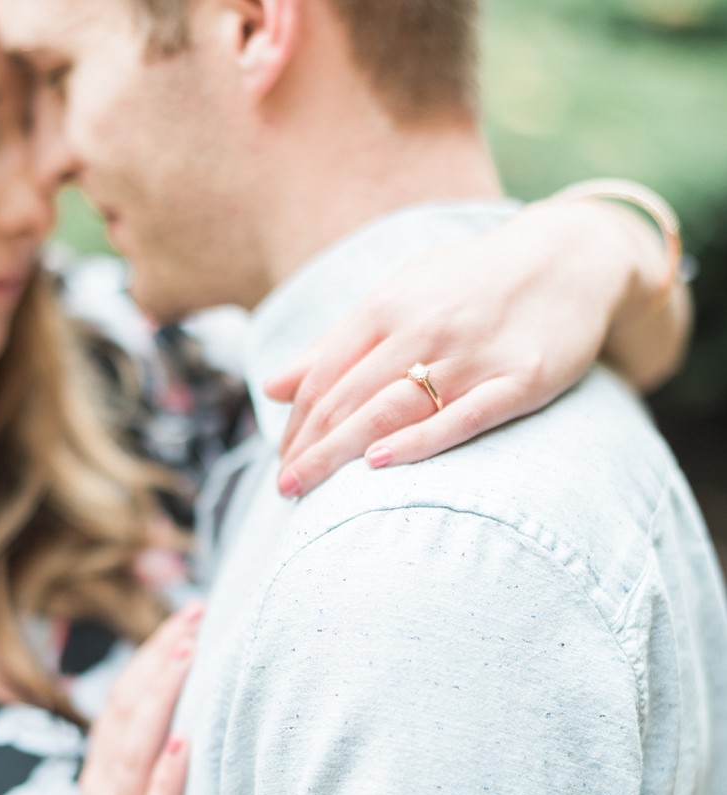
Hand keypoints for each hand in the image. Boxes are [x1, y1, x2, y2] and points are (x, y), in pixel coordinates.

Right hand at [81, 603, 203, 794]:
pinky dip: (167, 783)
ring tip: (190, 657)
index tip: (196, 610)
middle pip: (126, 715)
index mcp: (111, 780)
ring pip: (134, 757)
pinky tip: (187, 747)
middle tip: (200, 615)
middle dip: (161, 660)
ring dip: (161, 703)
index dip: (156, 651)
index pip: (126, 698)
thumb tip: (216, 700)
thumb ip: (171, 762)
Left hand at [266, 198, 678, 497]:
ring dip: (338, 453)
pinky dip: (416, 441)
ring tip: (304, 489)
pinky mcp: (521, 380)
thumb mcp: (400, 297)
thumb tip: (273, 388)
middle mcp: (426, 327)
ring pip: (391, 408)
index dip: (296, 422)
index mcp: (389, 306)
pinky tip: (377, 463)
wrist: (570, 257)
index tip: (281, 459)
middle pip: (348, 397)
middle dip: (308, 447)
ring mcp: (474, 355)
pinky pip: (461, 417)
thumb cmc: (471, 285)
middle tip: (282, 489)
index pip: (325, 374)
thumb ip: (337, 344)